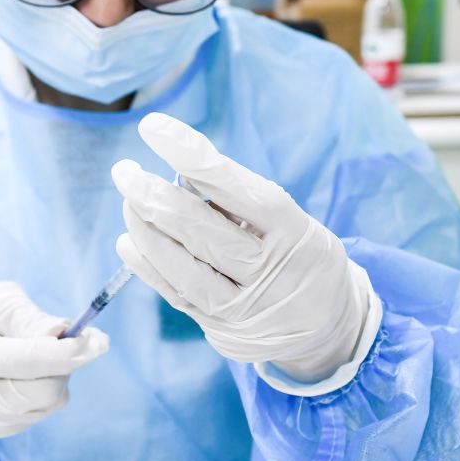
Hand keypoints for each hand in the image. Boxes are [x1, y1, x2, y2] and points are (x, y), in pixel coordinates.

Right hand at [0, 281, 107, 438]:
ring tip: (31, 352)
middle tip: (67, 338)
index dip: (68, 351)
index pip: (28, 360)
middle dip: (65, 362)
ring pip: (49, 401)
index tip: (99, 339)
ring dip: (55, 374)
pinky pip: (41, 410)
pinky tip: (22, 372)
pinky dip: (44, 388)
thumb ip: (30, 318)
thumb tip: (66, 332)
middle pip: (46, 389)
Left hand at [112, 113, 378, 387]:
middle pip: (201, 230)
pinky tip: (127, 242)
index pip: (236, 187)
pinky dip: (147, 266)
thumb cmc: (300, 257)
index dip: (191, 155)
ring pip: (183, 268)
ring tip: (127, 202)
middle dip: (154, 196)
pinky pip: (177, 296)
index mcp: (293, 232)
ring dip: (145, 230)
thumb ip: (240, 203)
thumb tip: (179, 172)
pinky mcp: (224, 332)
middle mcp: (271, 272)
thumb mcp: (292, 223)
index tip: (153, 128)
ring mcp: (246, 307)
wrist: (335, 330)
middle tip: (124, 171)